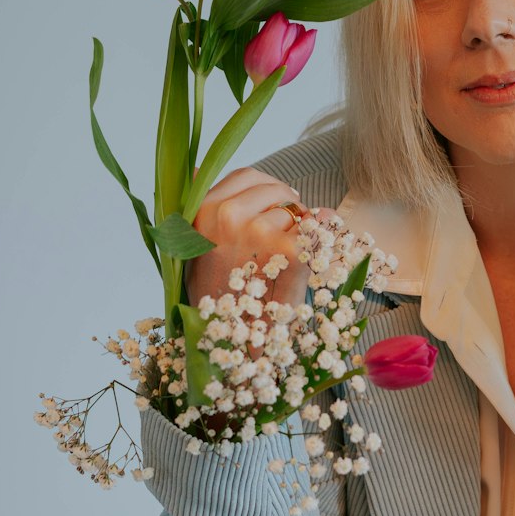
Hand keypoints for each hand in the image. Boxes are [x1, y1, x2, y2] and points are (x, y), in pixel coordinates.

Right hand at [185, 166, 320, 311]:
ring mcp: (258, 231)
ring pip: (293, 211)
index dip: (264, 190)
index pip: (246, 176)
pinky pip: (314, 229)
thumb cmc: (218, 298)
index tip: (270, 208)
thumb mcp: (196, 250)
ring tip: (285, 260)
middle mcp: (227, 215)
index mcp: (202, 211)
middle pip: (274, 188)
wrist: (232, 345)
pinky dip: (318, 242)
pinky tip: (308, 261)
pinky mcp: (289, 250)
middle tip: (282, 237)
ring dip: (298, 228)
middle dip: (285, 206)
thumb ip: (203, 209)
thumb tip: (197, 170)